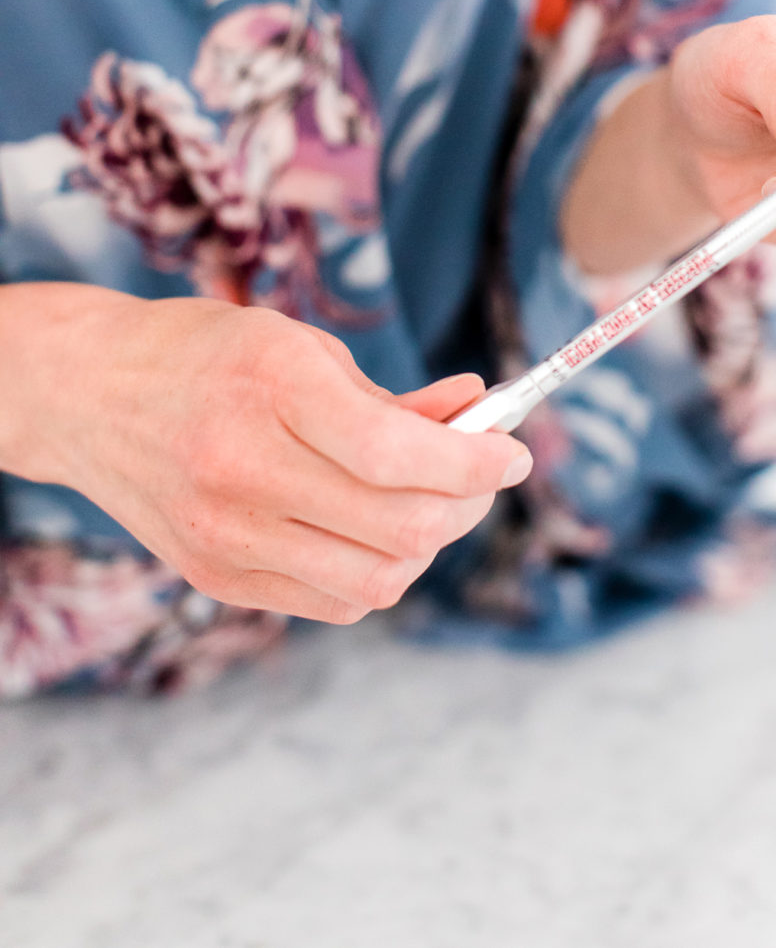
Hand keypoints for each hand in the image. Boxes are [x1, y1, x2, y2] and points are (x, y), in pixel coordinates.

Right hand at [0, 285, 531, 622]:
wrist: (90, 394)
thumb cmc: (210, 354)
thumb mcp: (305, 347)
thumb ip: (394, 399)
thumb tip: (481, 420)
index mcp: (272, 387)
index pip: (398, 454)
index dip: (477, 461)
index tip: (514, 453)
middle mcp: (243, 468)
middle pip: (400, 529)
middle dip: (467, 504)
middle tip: (483, 475)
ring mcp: (225, 534)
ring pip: (375, 582)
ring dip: (428, 545)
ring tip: (430, 500)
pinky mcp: (216, 577)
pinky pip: (333, 600)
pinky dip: (376, 570)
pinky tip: (373, 526)